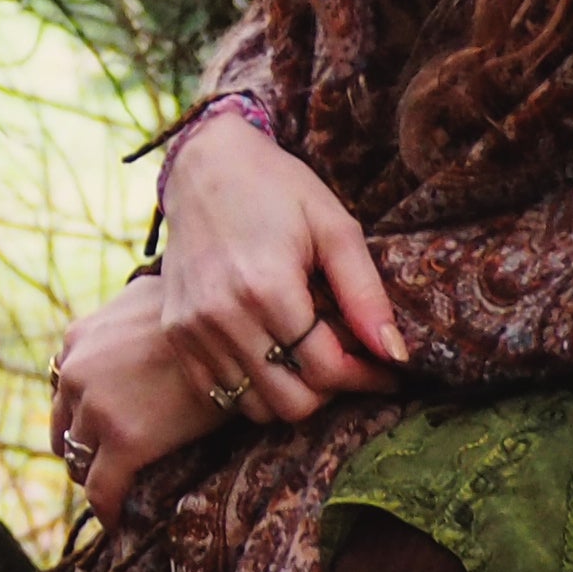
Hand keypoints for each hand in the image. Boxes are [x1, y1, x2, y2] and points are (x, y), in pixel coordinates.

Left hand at [48, 274, 224, 526]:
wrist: (232, 331)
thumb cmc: (201, 310)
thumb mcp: (148, 295)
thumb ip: (125, 311)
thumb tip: (136, 312)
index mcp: (78, 338)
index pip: (63, 387)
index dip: (80, 411)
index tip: (98, 426)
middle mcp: (76, 372)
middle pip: (64, 426)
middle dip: (82, 445)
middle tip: (106, 461)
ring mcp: (96, 408)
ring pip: (79, 460)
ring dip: (94, 474)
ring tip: (116, 488)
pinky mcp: (122, 443)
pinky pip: (102, 491)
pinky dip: (107, 509)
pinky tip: (118, 519)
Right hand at [157, 112, 404, 424]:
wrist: (205, 165)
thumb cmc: (278, 188)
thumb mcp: (335, 228)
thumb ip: (365, 295)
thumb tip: (396, 355)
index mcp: (268, 288)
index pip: (327, 369)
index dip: (366, 377)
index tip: (388, 370)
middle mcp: (224, 317)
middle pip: (293, 402)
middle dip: (330, 390)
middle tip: (348, 362)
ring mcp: (193, 329)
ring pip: (256, 407)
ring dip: (292, 392)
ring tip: (311, 356)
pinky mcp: (176, 333)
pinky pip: (220, 393)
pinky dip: (254, 386)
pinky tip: (274, 354)